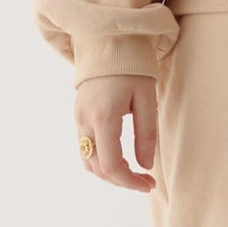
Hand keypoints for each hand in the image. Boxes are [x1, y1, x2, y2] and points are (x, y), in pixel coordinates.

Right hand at [75, 73, 158, 191]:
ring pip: (89, 161)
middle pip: (98, 168)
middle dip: (122, 180)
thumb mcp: (147, 98)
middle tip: (146, 180)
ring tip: (133, 171)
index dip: (130, 182)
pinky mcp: (78, 116)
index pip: (111, 165)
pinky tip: (121, 157)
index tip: (149, 184)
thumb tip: (145, 165)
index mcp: (103, 117)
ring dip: (110, 173)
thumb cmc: (133, 67)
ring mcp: (78, 119)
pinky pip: (86, 148)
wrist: (107, 42)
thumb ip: (146, 134)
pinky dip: (102, 160)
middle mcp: (85, 121)